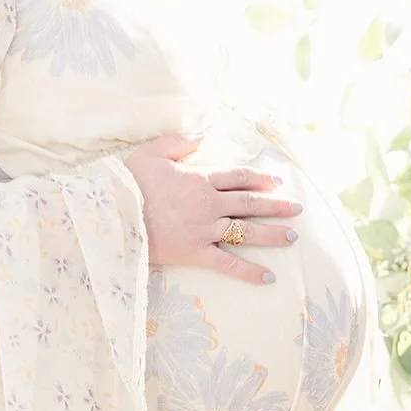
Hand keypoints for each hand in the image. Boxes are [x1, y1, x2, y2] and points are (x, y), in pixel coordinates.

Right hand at [122, 132, 303, 285]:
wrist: (112, 213)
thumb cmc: (128, 182)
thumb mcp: (152, 152)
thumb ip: (181, 141)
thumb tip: (205, 133)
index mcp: (200, 179)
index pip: (238, 177)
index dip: (259, 178)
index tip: (277, 181)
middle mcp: (209, 204)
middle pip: (250, 203)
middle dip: (277, 205)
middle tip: (298, 209)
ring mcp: (204, 230)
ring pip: (247, 232)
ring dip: (272, 234)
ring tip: (292, 237)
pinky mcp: (195, 253)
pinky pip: (228, 264)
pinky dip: (249, 272)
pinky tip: (268, 278)